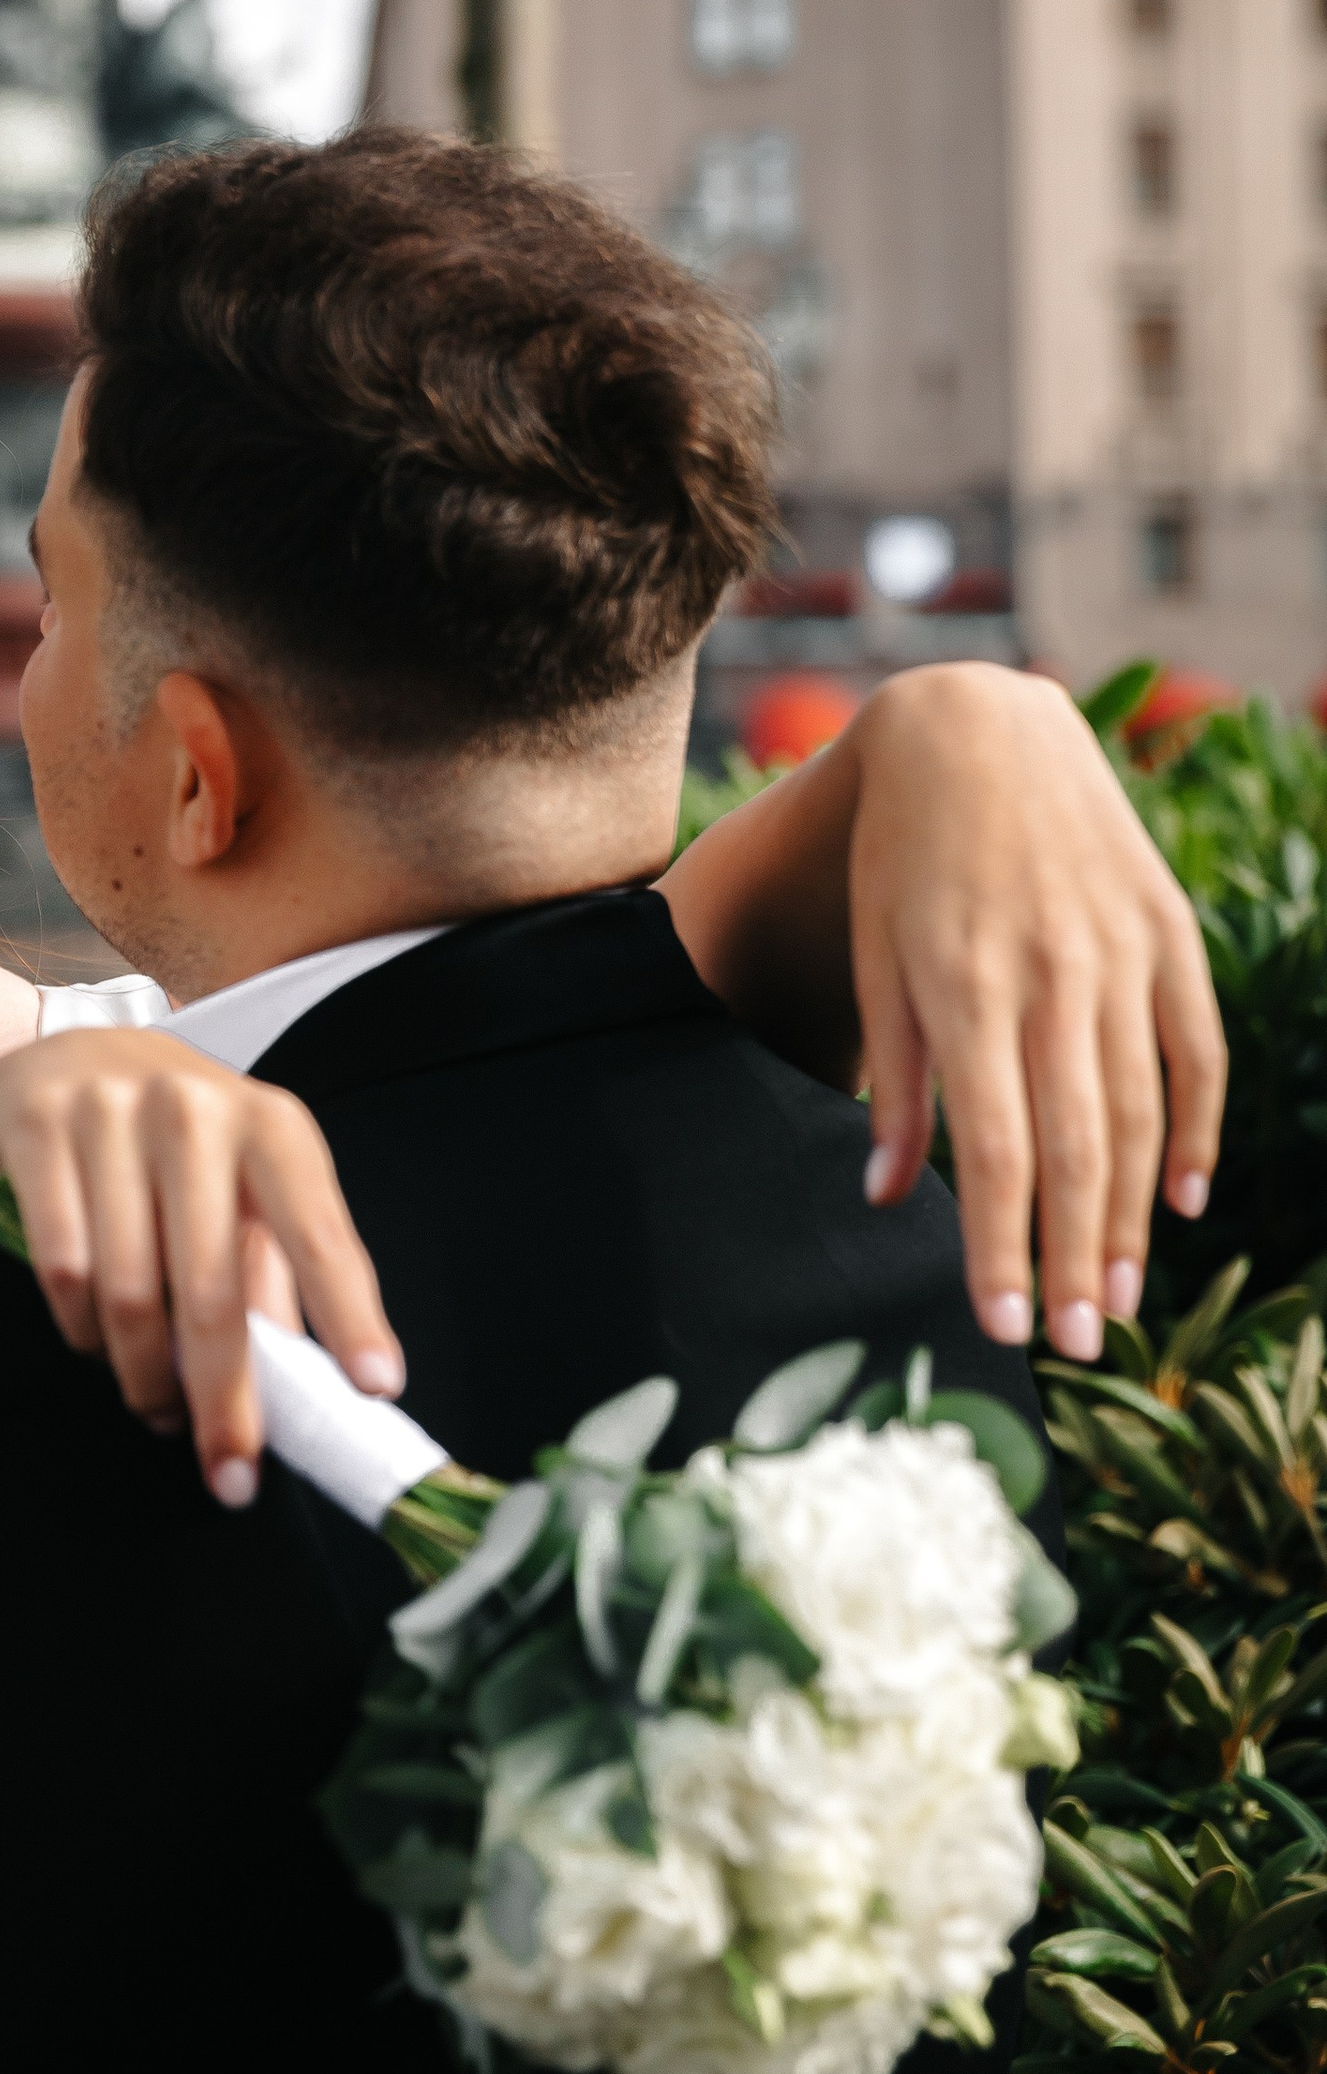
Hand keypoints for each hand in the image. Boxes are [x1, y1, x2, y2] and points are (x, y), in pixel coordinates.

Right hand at [0, 1027, 402, 1502]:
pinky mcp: (35, 1123)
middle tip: (231, 1475)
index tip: (375, 1387)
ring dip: (143, 1374)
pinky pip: (61, 1267)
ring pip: (128, 1290)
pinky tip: (91, 1343)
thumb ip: (271, 1275)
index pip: (319, 1230)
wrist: (50, 1065)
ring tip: (155, 1407)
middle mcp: (194, 1105)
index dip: (349, 1312)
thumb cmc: (165, 1149)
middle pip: (213, 1289)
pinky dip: (78, 1329)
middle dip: (224, 1398)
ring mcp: (109, 1108)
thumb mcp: (235, 1193)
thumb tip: (316, 1385)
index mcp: (270, 1124)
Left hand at [844, 667, 1224, 1359]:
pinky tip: (1182, 1201)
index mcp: (966, 985)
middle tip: (1073, 1343)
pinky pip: (1196, 1050)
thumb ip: (893, 1078)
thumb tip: (888, 1196)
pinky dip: (1196, 1129)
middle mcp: (1053, 975)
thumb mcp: (877, 958)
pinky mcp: (1167, 931)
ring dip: (1132, 1214)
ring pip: (1139, 1112)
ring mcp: (1121, 952)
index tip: (998, 1325)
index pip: (996, 1149)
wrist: (979, 730)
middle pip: (1076, 1149)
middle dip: (1075, 1257)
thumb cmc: (906, 859)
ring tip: (1117, 1296)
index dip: (1001, 1244)